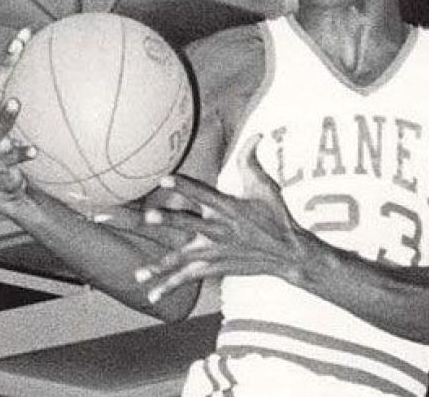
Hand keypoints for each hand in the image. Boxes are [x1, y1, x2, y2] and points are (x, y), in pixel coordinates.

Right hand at [0, 27, 37, 215]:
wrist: (4, 187)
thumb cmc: (19, 150)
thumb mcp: (32, 128)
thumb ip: (46, 110)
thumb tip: (80, 90)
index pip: (2, 73)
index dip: (11, 52)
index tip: (26, 32)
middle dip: (5, 66)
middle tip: (18, 48)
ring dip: (5, 114)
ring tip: (15, 102)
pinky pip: (11, 157)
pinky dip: (22, 152)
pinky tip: (34, 151)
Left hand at [134, 134, 311, 302]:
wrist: (288, 253)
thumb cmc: (276, 215)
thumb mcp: (265, 186)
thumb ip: (252, 160)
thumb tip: (257, 134)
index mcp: (229, 208)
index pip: (203, 194)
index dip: (184, 186)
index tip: (165, 178)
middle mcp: (220, 231)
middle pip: (190, 224)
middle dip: (170, 221)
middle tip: (149, 217)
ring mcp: (216, 252)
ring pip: (184, 259)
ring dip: (162, 265)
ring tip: (140, 272)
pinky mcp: (215, 267)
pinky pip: (189, 277)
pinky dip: (169, 285)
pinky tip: (151, 294)